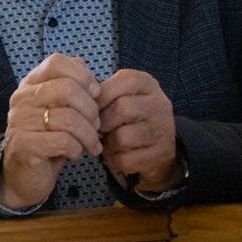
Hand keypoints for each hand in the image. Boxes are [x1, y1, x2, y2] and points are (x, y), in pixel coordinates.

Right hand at [1, 53, 102, 208]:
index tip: (95, 95)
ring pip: (70, 118)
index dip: (82, 76)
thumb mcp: (58, 108)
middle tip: (96, 125)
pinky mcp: (24, 145)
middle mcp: (22, 98)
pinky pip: (64, 141)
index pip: (56, 62)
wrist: (23, 175)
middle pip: (68, 89)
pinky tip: (76, 153)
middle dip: (91, 109)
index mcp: (30, 84)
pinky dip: (78, 149)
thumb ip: (70, 84)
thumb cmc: (47, 138)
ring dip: (89, 134)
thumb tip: (83, 66)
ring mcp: (20, 121)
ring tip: (91, 143)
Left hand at [96, 69, 181, 191]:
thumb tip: (79, 94)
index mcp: (149, 85)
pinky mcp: (159, 154)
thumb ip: (104, 92)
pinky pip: (125, 159)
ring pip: (122, 137)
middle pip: (123, 108)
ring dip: (108, 144)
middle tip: (100, 128)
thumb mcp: (123, 97)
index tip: (94, 107)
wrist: (157, 150)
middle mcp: (160, 105)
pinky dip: (115, 160)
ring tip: (110, 142)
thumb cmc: (130, 119)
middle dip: (104, 122)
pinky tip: (119, 155)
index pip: (127, 81)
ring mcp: (163, 130)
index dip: (104, 95)